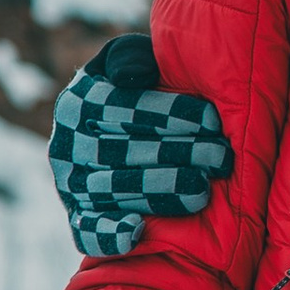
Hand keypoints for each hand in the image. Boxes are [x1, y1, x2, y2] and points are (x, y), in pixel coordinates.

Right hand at [50, 35, 232, 257]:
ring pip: (113, 190)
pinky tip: (136, 232)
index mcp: (79, 101)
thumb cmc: (142, 93)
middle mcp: (68, 144)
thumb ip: (132, 56)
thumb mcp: (135, 63)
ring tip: (202, 191)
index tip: (212, 122)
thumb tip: (130, 76)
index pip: (123, 109)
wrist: (120, 140)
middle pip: (124, 152)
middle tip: (221, 159)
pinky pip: (87, 230)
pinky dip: (107, 233)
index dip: (170, 115)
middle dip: (178, 154)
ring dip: (160, 192)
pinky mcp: (77, 218)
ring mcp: (70, 185)